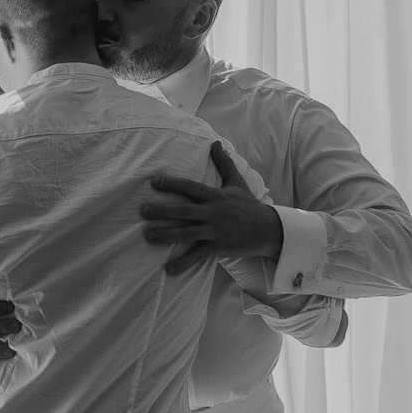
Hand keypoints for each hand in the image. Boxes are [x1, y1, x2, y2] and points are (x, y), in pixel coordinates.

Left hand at [141, 142, 282, 274]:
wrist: (269, 230)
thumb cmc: (250, 205)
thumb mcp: (237, 182)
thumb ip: (224, 163)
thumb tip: (216, 142)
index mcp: (216, 196)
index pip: (191, 187)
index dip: (172, 184)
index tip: (154, 182)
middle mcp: (213, 212)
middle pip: (184, 211)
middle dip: (162, 211)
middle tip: (143, 210)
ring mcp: (215, 231)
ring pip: (186, 233)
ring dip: (166, 235)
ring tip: (148, 235)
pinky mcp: (218, 247)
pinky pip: (198, 255)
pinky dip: (183, 263)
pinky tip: (168, 269)